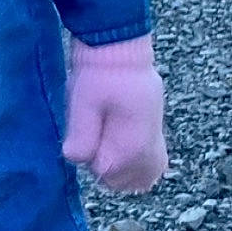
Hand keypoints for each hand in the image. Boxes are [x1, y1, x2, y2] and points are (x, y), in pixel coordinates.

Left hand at [62, 34, 166, 193]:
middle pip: (125, 181)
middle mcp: (151, 146)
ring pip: (144, 176)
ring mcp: (156, 138)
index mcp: (134, 142)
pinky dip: (138, 164)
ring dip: (122, 170)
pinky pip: (154, 163)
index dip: (90, 159)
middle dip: (105, 168)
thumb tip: (75, 157)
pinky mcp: (155, 131)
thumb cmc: (99, 75)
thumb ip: (81, 133)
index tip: (85, 136)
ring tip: (107, 141)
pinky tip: (122, 147)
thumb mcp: (83, 102)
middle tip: (96, 136)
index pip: (106, 174)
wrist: (120, 49)